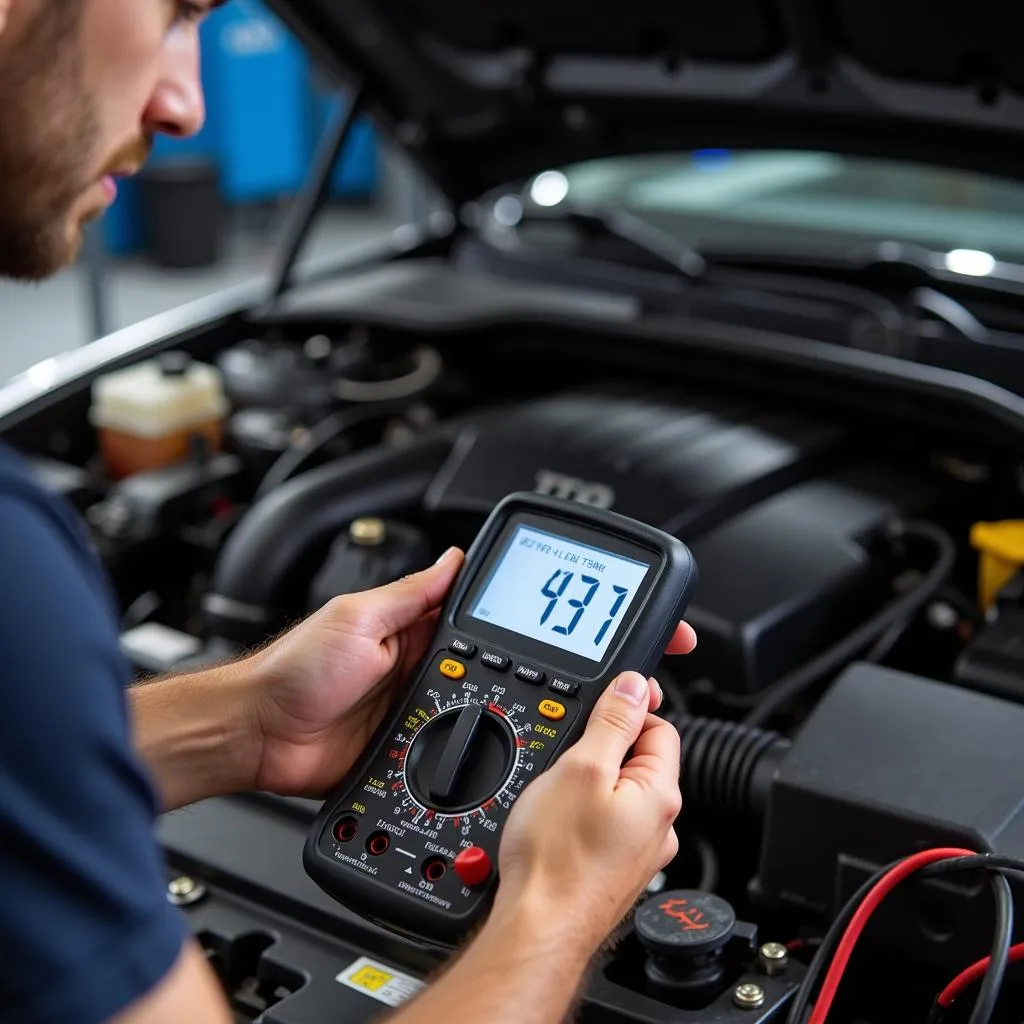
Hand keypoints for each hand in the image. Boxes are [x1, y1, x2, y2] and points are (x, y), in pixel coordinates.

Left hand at [247, 546, 465, 796]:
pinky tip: (447, 749)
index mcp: (400, 628)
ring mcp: (401, 709)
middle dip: (481, 674)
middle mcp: (405, 667)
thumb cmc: (293, 669)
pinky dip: (441, 751)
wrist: (257, 734)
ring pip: (456, 712)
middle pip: (466, 669)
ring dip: (462, 714)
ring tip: (460, 713)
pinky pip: (431, 750)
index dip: (484, 618)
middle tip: (479, 677)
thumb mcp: (356, 618)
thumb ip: (408, 594)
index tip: (509, 622)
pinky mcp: (395, 748)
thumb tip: (453, 560)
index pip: (457, 617)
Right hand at [493, 665, 689, 950]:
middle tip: (567, 757)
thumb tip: (635, 685)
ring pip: (618, 794)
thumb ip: (612, 721)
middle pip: (638, 760)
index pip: (659, 727)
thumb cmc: (557, 860)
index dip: (627, 710)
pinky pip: (605, 825)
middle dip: (602, 750)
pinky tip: (556, 825)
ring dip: (590, 784)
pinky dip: (583, 816)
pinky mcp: (614, 871)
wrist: (537, 930)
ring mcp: (637, 853)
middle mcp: (659, 827)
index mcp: (660, 795)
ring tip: (556, 795)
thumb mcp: (580, 767)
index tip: (601, 707)